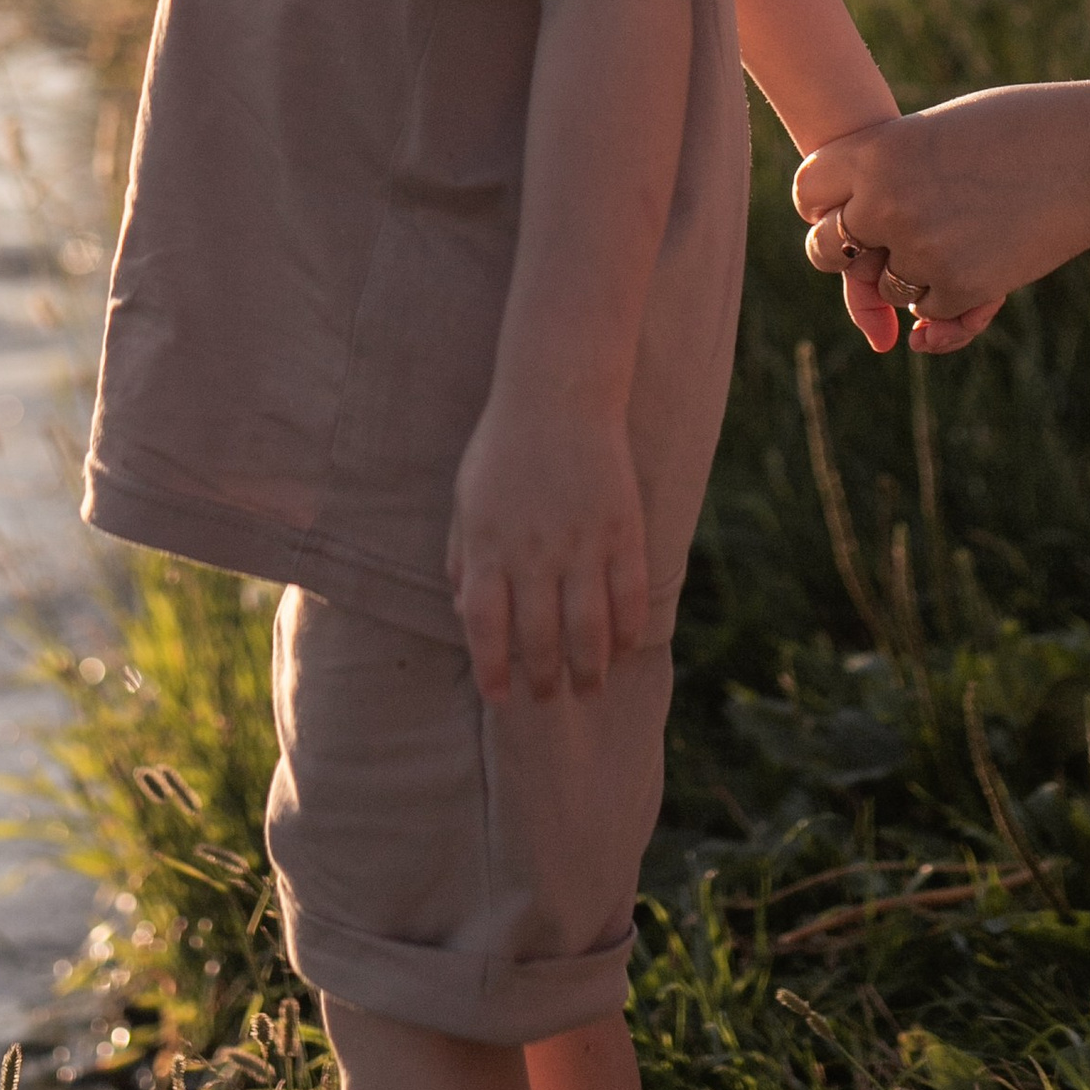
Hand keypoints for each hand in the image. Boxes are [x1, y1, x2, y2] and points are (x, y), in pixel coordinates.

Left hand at [447, 390, 648, 701]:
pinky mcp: (622, 530)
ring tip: (589, 688)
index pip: (484, 627)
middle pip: (539, 638)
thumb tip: (460, 613)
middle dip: (546, 680)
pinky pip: (629, 596)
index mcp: (487, 544)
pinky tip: (622, 647)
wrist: (558, 391)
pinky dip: (627, 631)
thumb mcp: (466, 498)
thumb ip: (460, 556)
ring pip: (588, 630)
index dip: (491, 670)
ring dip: (589, 670)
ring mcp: (581, 543)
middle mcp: (533, 552)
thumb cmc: (504, 445)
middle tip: (552, 696)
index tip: (500, 698)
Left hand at [793, 102, 1019, 346]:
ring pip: (883, 285)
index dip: (822, 203)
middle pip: (827, 250)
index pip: (807, 191)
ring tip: (952, 235)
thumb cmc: (1014, 129)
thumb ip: (885, 168)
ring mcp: (923, 250)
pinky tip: (982, 257)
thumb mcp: (934, 131)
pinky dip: (948, 295)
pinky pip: (929, 310)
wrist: (1088, 156)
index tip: (841, 205)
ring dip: (906, 272)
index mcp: (875, 152)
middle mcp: (886, 202)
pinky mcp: (962, 287)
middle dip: (847, 251)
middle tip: (874, 243)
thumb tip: (849, 215)